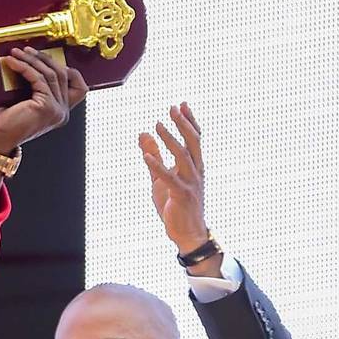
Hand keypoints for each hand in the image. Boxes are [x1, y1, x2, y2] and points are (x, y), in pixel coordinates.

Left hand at [0, 46, 88, 154]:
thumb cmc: (5, 121)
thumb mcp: (25, 97)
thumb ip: (35, 83)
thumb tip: (31, 57)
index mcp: (60, 111)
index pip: (78, 85)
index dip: (64, 67)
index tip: (44, 57)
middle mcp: (62, 112)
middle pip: (63, 74)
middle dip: (44, 58)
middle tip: (27, 50)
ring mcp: (57, 110)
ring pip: (51, 74)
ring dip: (32, 60)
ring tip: (16, 53)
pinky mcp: (47, 107)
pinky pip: (39, 79)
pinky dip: (24, 67)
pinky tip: (12, 62)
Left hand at [138, 102, 210, 256]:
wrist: (188, 233)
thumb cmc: (176, 205)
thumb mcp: (161, 177)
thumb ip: (154, 155)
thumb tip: (143, 133)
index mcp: (195, 166)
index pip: (196, 139)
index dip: (190, 121)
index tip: (182, 104)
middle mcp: (196, 172)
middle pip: (193, 143)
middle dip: (183, 124)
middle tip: (173, 108)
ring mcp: (190, 183)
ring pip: (183, 156)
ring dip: (170, 140)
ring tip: (158, 125)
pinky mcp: (181, 195)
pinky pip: (169, 178)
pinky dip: (157, 166)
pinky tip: (146, 156)